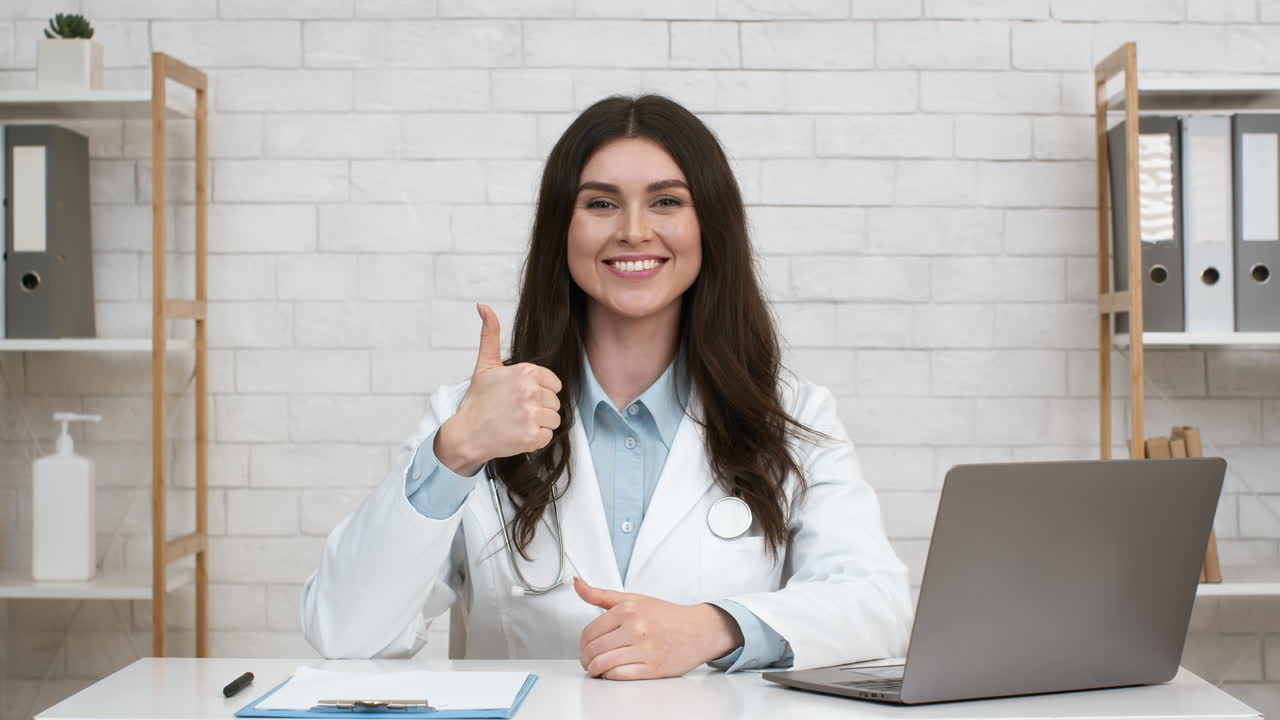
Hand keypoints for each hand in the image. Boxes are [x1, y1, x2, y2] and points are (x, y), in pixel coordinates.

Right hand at [434, 304, 562, 475]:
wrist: (467, 433)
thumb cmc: (479, 400)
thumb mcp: (486, 365)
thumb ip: (490, 334)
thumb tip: (483, 306)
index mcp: (526, 372)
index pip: (554, 383)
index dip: (540, 391)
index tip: (520, 396)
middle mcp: (531, 392)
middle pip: (555, 402)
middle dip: (539, 408)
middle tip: (516, 411)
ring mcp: (532, 415)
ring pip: (554, 419)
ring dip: (539, 424)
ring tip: (518, 422)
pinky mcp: (532, 436)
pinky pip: (548, 436)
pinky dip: (535, 439)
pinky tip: (518, 434)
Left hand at [575, 576, 743, 679]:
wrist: (700, 630)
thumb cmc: (667, 615)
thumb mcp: (634, 598)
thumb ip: (601, 594)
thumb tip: (577, 584)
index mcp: (628, 609)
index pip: (589, 632)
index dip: (583, 644)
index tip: (585, 647)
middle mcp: (635, 628)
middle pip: (593, 650)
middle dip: (586, 659)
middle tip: (589, 660)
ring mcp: (644, 649)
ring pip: (603, 664)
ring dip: (595, 670)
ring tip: (597, 668)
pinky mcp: (653, 668)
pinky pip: (619, 675)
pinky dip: (610, 676)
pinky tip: (613, 672)